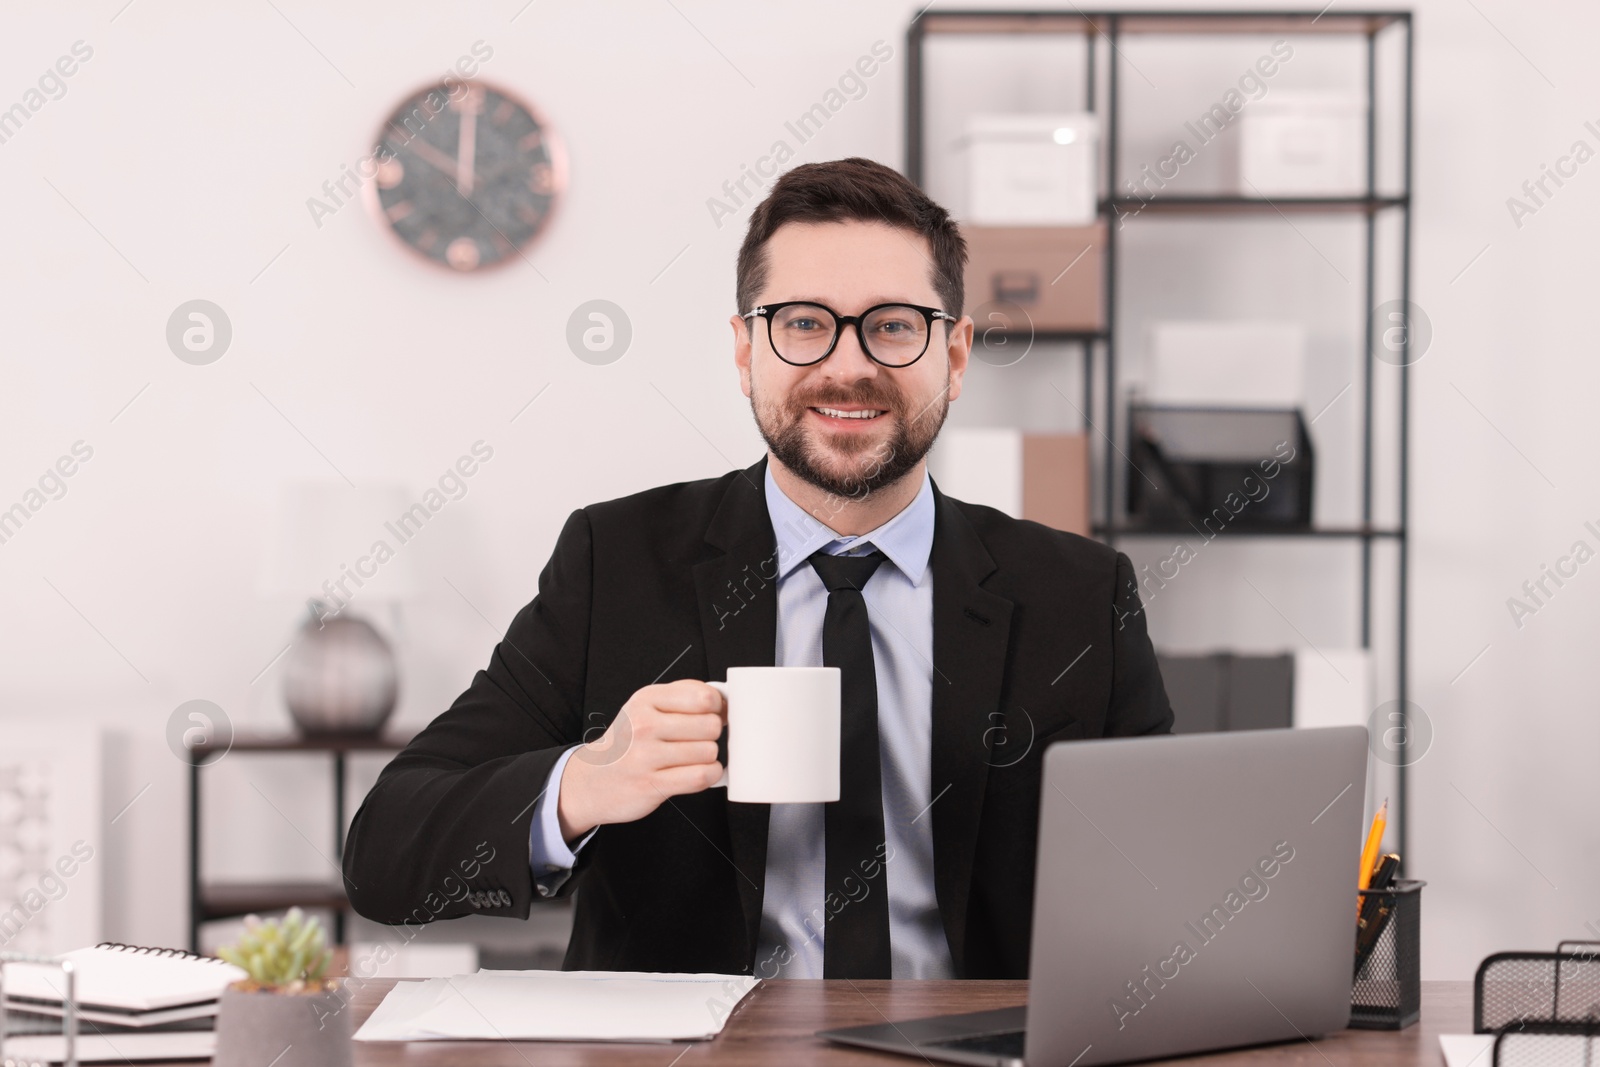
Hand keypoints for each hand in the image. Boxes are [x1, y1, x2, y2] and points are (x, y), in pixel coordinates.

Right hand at [556, 679, 725, 841]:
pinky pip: (701, 776)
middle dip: (711, 734)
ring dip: (708, 757)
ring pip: (708, 752)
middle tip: (698, 739)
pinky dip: (710, 775)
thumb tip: (725, 701)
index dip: (717, 707)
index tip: (712, 715)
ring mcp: (646, 756)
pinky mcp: (652, 785)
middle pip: (710, 725)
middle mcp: (644, 725)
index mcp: (646, 699)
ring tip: (693, 758)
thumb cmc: (629, 742)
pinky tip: (700, 771)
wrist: (592, 780)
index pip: (704, 696)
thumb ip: (684, 696)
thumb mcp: (647, 707)